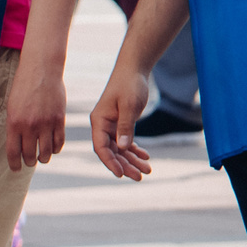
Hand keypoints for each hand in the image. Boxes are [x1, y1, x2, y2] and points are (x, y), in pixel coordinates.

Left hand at [4, 56, 67, 170]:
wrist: (42, 71)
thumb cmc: (24, 88)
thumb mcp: (13, 108)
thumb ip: (16, 127)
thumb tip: (19, 144)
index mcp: (14, 124)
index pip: (13, 152)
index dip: (14, 164)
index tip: (16, 169)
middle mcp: (30, 126)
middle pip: (30, 154)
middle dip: (30, 161)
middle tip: (30, 162)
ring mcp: (46, 123)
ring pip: (47, 151)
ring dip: (44, 158)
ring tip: (43, 158)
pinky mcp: (60, 119)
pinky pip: (59, 141)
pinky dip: (57, 148)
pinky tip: (54, 148)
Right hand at [90, 64, 156, 178]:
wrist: (134, 70)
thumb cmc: (130, 85)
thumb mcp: (129, 105)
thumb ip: (126, 126)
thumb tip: (122, 148)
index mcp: (99, 122)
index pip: (101, 147)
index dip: (110, 162)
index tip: (120, 174)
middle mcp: (102, 126)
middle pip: (112, 152)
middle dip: (125, 165)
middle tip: (140, 177)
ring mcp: (111, 126)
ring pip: (120, 149)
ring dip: (132, 160)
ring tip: (147, 170)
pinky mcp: (121, 124)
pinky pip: (126, 142)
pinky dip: (135, 150)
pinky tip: (145, 157)